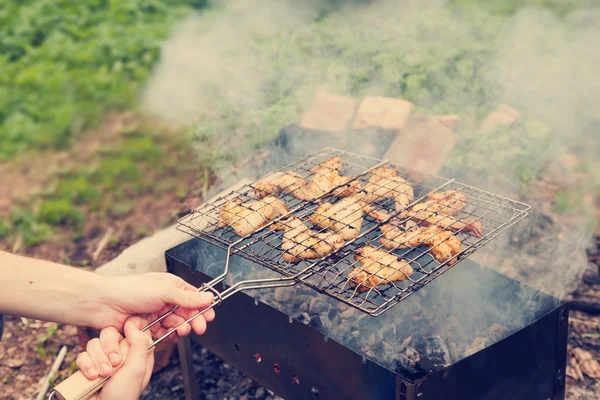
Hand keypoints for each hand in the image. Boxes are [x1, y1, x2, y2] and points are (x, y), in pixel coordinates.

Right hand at [80, 317, 154, 399]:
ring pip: (94, 344)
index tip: (125, 330)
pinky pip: (82, 355)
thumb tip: (133, 323)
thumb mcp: (137, 369)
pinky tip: (92, 376)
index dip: (129, 327)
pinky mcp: (87, 367)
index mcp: (137, 353)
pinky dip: (86, 365)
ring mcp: (102, 360)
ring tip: (103, 375)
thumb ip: (139, 344)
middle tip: (114, 363)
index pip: (133, 330)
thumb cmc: (123, 396)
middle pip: (110, 333)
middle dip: (109, 347)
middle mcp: (120, 354)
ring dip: (98, 360)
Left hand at [83, 272, 214, 376]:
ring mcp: (156, 313)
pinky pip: (163, 333)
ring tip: (182, 331)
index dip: (202, 307)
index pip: (192, 297)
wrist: (103, 304)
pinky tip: (170, 335)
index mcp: (170, 286)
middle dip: (194, 320)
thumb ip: (187, 298)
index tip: (209, 316)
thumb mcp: (163, 291)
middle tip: (199, 327)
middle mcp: (164, 299)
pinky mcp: (148, 327)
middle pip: (186, 312)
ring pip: (175, 324)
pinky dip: (168, 335)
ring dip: (181, 328)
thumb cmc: (129, 290)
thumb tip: (207, 297)